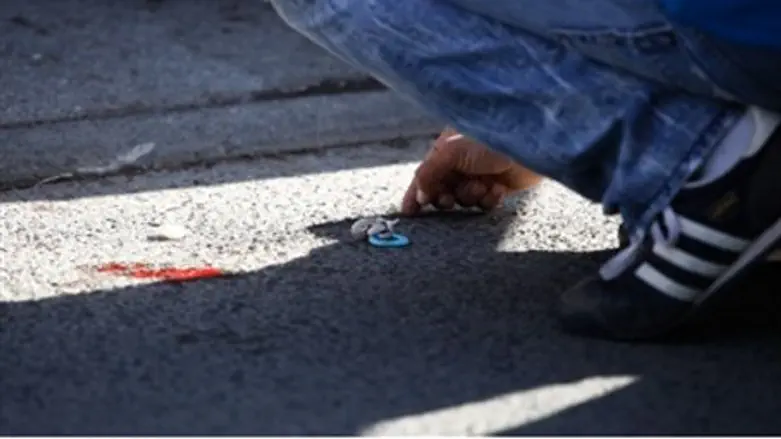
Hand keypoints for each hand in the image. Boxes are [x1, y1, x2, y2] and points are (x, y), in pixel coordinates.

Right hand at [402, 127, 543, 214]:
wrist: (530, 144)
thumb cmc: (488, 140)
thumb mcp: (451, 152)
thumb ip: (429, 172)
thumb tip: (419, 195)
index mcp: (447, 149)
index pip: (425, 174)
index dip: (415, 193)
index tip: (408, 212)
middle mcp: (462, 162)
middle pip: (442, 190)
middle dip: (444, 197)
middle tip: (448, 199)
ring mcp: (480, 175)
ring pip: (463, 199)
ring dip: (470, 196)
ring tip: (481, 186)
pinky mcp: (498, 186)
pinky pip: (484, 203)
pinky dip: (489, 199)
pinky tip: (498, 189)